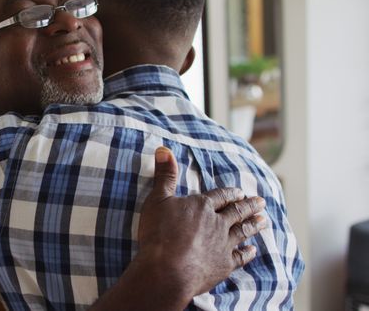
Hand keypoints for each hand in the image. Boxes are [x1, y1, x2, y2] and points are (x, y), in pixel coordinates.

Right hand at [136, 147, 266, 306]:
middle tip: (262, 202)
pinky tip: (254, 250)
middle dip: (249, 206)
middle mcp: (217, 223)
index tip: (240, 192)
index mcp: (202, 206)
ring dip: (254, 225)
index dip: (230, 193)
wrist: (166, 271)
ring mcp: (223, 245)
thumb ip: (164, 175)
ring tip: (264, 220)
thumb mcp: (157, 199)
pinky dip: (248, 253)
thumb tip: (163, 149)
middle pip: (237, 212)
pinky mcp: (223, 265)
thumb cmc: (158, 234)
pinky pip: (240, 257)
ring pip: (243, 231)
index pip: (220, 196)